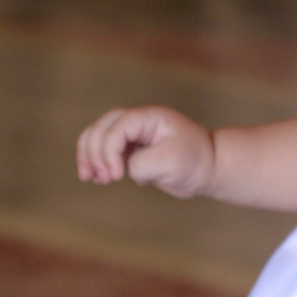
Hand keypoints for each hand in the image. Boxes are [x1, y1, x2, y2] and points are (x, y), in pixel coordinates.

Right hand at [75, 105, 214, 197]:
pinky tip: (95, 178)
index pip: (117, 127)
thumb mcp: (171, 164)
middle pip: (100, 128)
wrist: (208, 169)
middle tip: (105, 180)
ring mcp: (132, 133)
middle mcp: (138, 121)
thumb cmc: (195, 163)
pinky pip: (103, 148)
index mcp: (150, 117)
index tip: (118, 176)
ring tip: (90, 178)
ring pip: (96, 135)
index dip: (109, 151)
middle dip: (95, 153)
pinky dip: (95, 161)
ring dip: (88, 155)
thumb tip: (123, 168)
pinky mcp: (130, 147)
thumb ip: (141, 164)